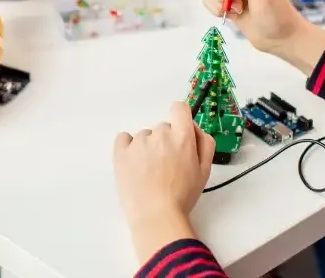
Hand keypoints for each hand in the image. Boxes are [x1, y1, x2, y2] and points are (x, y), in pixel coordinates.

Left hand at [113, 103, 214, 259]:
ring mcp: (138, 142)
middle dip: (166, 142)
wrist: (156, 216)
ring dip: (147, 148)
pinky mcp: (120, 151)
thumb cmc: (182, 196)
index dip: (180, 118)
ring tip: (149, 172)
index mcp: (183, 137)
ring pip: (144, 136)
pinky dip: (128, 147)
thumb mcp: (204, 171)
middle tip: (167, 166)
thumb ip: (204, 144)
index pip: (180, 108)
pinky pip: (124, 139)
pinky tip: (134, 164)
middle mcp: (160, 134)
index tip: (178, 132)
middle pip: (163, 127)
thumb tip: (194, 129)